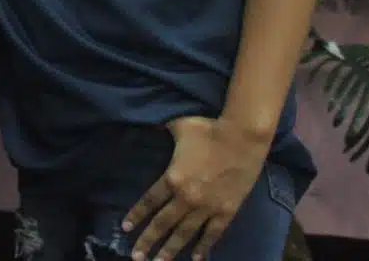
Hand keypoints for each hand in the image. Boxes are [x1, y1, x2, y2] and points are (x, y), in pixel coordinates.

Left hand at [123, 116, 268, 259]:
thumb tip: (149, 123)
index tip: (125, 228)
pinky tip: (196, 259)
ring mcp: (207, 207)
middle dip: (148, 242)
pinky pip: (213, 234)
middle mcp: (187, 197)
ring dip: (171, 250)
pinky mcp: (227, 211)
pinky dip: (204, 247)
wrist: (243, 137)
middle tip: (136, 258)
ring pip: (185, 234)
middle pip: (163, 224)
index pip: (149, 202)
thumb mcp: (178, 126)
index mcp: (172, 178)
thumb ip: (161, 129)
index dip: (137, 216)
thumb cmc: (209, 129)